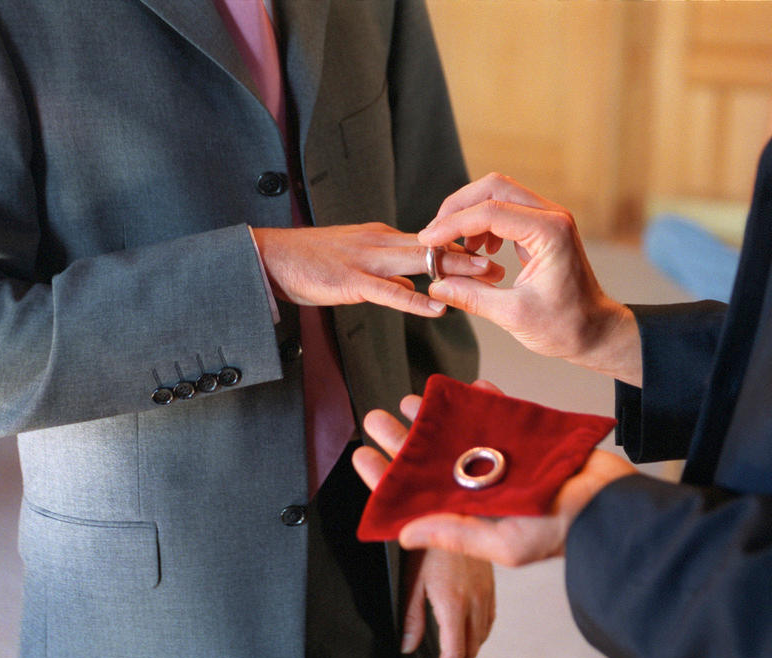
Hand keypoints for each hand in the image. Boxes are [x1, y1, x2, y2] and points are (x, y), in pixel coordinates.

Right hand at [252, 223, 503, 316]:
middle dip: (470, 253)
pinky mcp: (351, 279)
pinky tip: (439, 306)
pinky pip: (389, 290)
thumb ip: (388, 274)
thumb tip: (416, 286)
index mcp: (383, 237)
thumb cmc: (310, 264)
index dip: (461, 246)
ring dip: (454, 269)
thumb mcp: (356, 262)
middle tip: (502, 263)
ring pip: (418, 261)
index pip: (430, 239)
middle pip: (434, 245)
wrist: (268, 258)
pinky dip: (416, 299)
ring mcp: (366, 259)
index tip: (489, 253)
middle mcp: (380, 241)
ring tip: (486, 278)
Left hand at [352, 381, 636, 566]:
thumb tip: (404, 533)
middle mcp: (483, 485)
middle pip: (432, 459)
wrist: (614, 505)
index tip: (362, 455)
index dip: (388, 477)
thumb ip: (455, 535)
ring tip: (410, 398)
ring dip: (436, 416)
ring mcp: (505, 459)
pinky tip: (464, 386)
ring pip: (459, 433)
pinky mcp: (528, 437)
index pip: (418, 494)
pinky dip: (482, 398)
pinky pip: (499, 413)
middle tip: (377, 417)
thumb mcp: (504, 543)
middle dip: (403, 438)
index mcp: (471, 513)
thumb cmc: (562, 532)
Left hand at [401, 548, 494, 657]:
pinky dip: (480, 633)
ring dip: (469, 652)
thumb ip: (411, 617)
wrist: (458, 512)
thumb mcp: (412, 580)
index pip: (454, 653)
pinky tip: (470, 632)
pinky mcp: (490, 585)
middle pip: (471, 649)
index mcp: (453, 603)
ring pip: (483, 636)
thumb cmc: (429, 543)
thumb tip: (408, 645)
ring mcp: (486, 593)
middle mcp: (474, 602)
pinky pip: (490, 619)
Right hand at [418, 173, 641, 383]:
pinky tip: (477, 249)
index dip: (453, 224)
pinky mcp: (543, 228)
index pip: (490, 211)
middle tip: (435, 234)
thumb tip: (437, 284)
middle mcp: (552, 216)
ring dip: (470, 213)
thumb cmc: (566, 326)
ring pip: (499, 193)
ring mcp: (549, 219)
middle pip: (494, 187)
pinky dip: (484, 223)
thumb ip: (472, 296)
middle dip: (458, 207)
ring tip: (454, 245)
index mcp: (549, 232)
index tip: (428, 241)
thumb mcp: (513, 316)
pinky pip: (507, 210)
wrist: (596, 332)